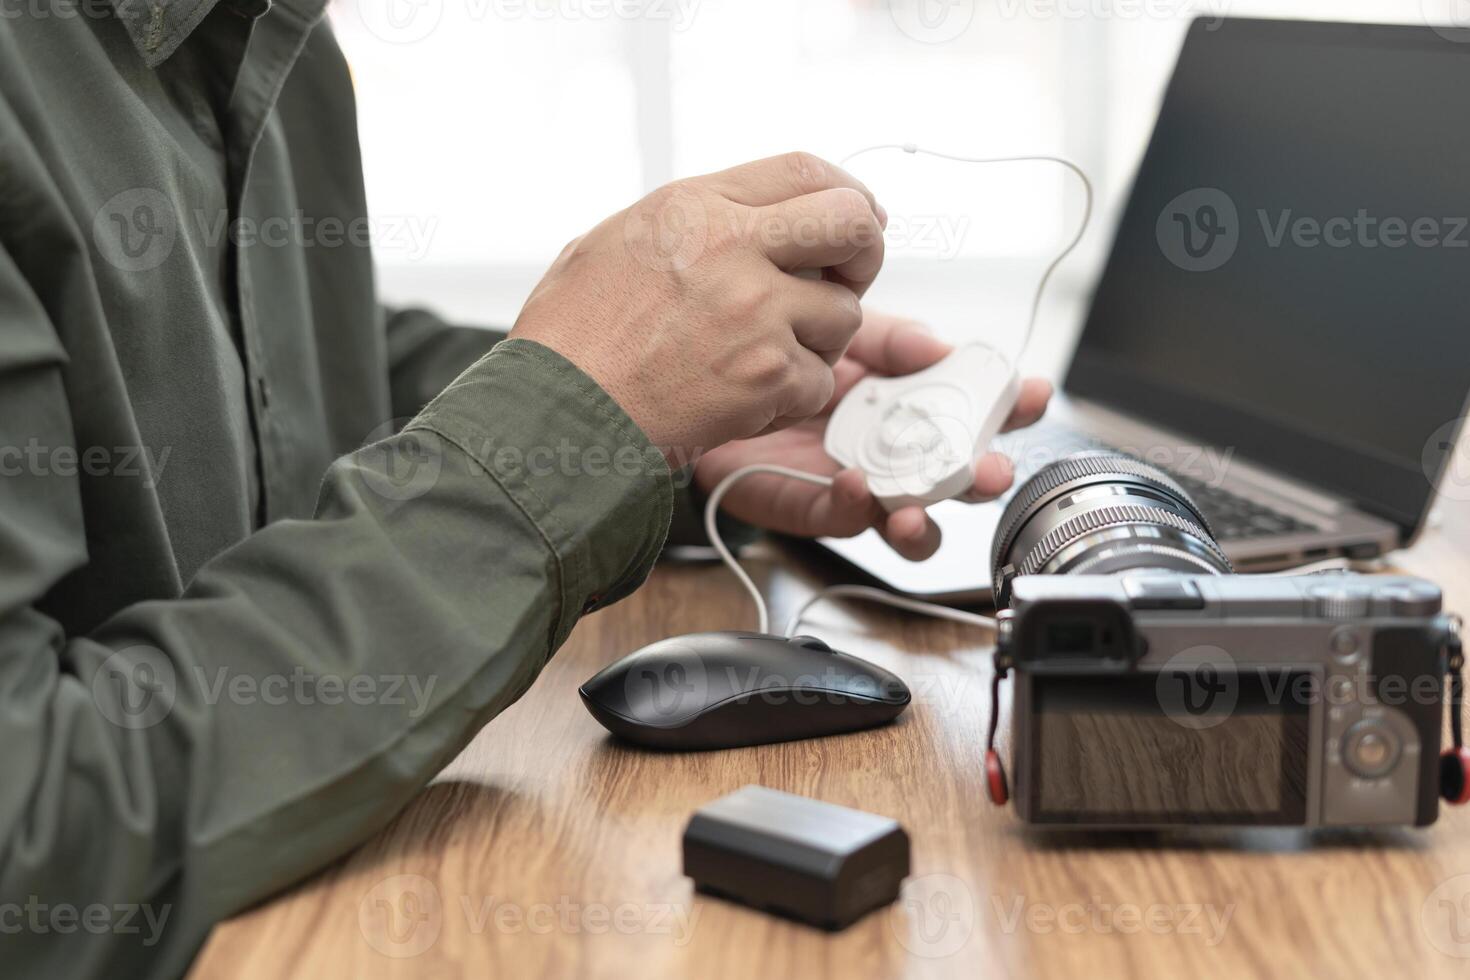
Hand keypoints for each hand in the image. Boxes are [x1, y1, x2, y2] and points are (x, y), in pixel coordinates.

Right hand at [510, 152, 886, 462]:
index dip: (845, 193)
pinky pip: (818, 382)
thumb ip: (690, 220)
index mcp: (696, 206)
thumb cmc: (572, 338)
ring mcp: (757, 312)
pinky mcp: (768, 375)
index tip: (853, 218)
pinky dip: (791, 398)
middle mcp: (735, 247)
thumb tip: (744, 214)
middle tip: (844, 280)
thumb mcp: (615, 240)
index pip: (805, 170)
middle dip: (864, 252)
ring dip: (817, 341)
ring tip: (765, 356)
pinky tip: (747, 399)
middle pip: (854, 224)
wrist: (558, 413)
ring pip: (844, 315)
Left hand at [693, 311, 1051, 560]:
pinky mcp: (807, 506)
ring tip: (921, 508)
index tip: (1032, 394)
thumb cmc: (778, 350)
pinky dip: (853, 509)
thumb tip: (942, 346)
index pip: (975, 410)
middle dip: (982, 478)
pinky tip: (856, 486)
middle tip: (993, 470)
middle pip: (955, 477)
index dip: (1011, 407)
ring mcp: (855, 482)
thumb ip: (891, 338)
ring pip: (907, 520)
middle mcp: (892, 450)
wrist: (704, 375)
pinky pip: (839, 518)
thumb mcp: (842, 330)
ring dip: (923, 520)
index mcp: (911, 403)